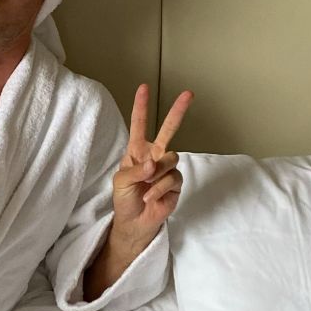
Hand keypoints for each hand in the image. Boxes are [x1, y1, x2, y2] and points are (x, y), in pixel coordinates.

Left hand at [110, 84, 192, 246]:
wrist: (134, 222)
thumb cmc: (124, 199)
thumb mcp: (121, 182)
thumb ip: (136, 170)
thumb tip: (154, 164)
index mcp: (137, 151)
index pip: (139, 125)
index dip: (141, 106)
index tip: (144, 88)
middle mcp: (154, 156)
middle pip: (168, 130)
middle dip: (178, 112)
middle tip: (189, 94)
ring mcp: (167, 169)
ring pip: (171, 158)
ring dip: (157, 174)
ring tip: (146, 187)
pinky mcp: (176, 183)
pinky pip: (173, 178)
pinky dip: (160, 189)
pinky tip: (151, 198)